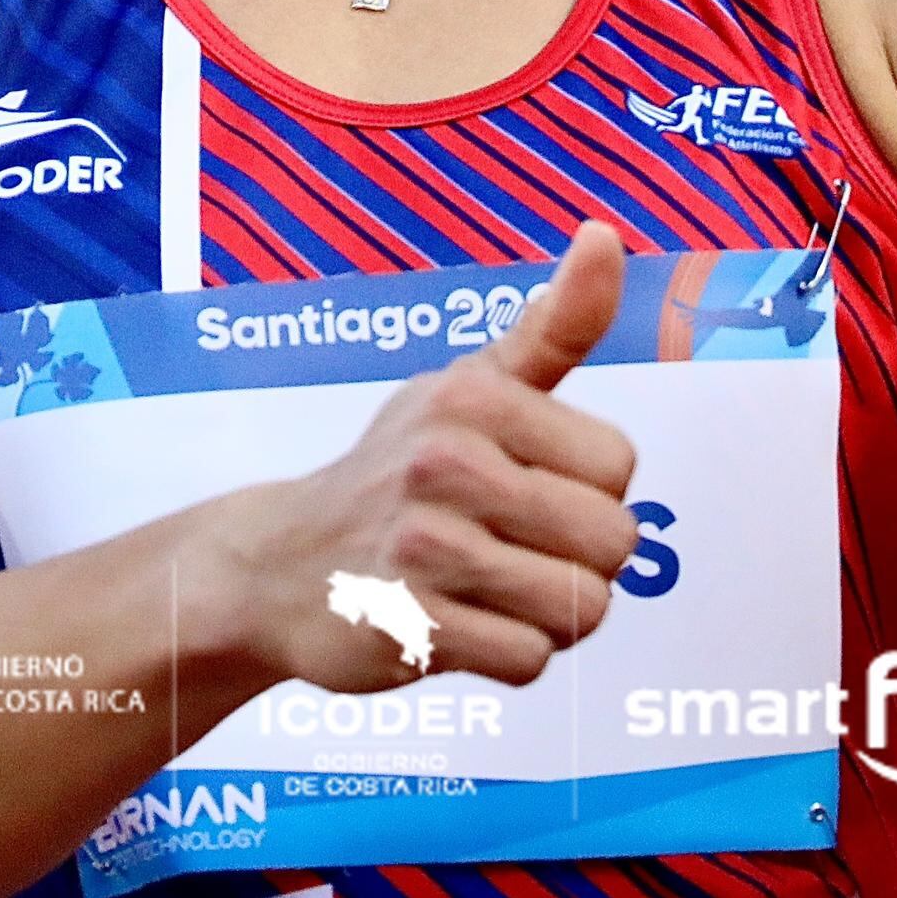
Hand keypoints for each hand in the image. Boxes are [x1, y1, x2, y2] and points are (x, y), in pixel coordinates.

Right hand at [200, 223, 644, 690]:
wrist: (278, 564)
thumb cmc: (399, 470)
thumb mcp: (470, 386)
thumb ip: (553, 326)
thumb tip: (605, 236)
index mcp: (473, 398)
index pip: (618, 465)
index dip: (587, 489)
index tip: (526, 486)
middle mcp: (446, 464)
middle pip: (613, 542)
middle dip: (579, 559)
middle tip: (511, 548)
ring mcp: (424, 550)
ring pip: (582, 607)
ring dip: (548, 613)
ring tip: (490, 589)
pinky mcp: (411, 630)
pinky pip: (531, 661)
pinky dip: (509, 654)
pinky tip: (461, 625)